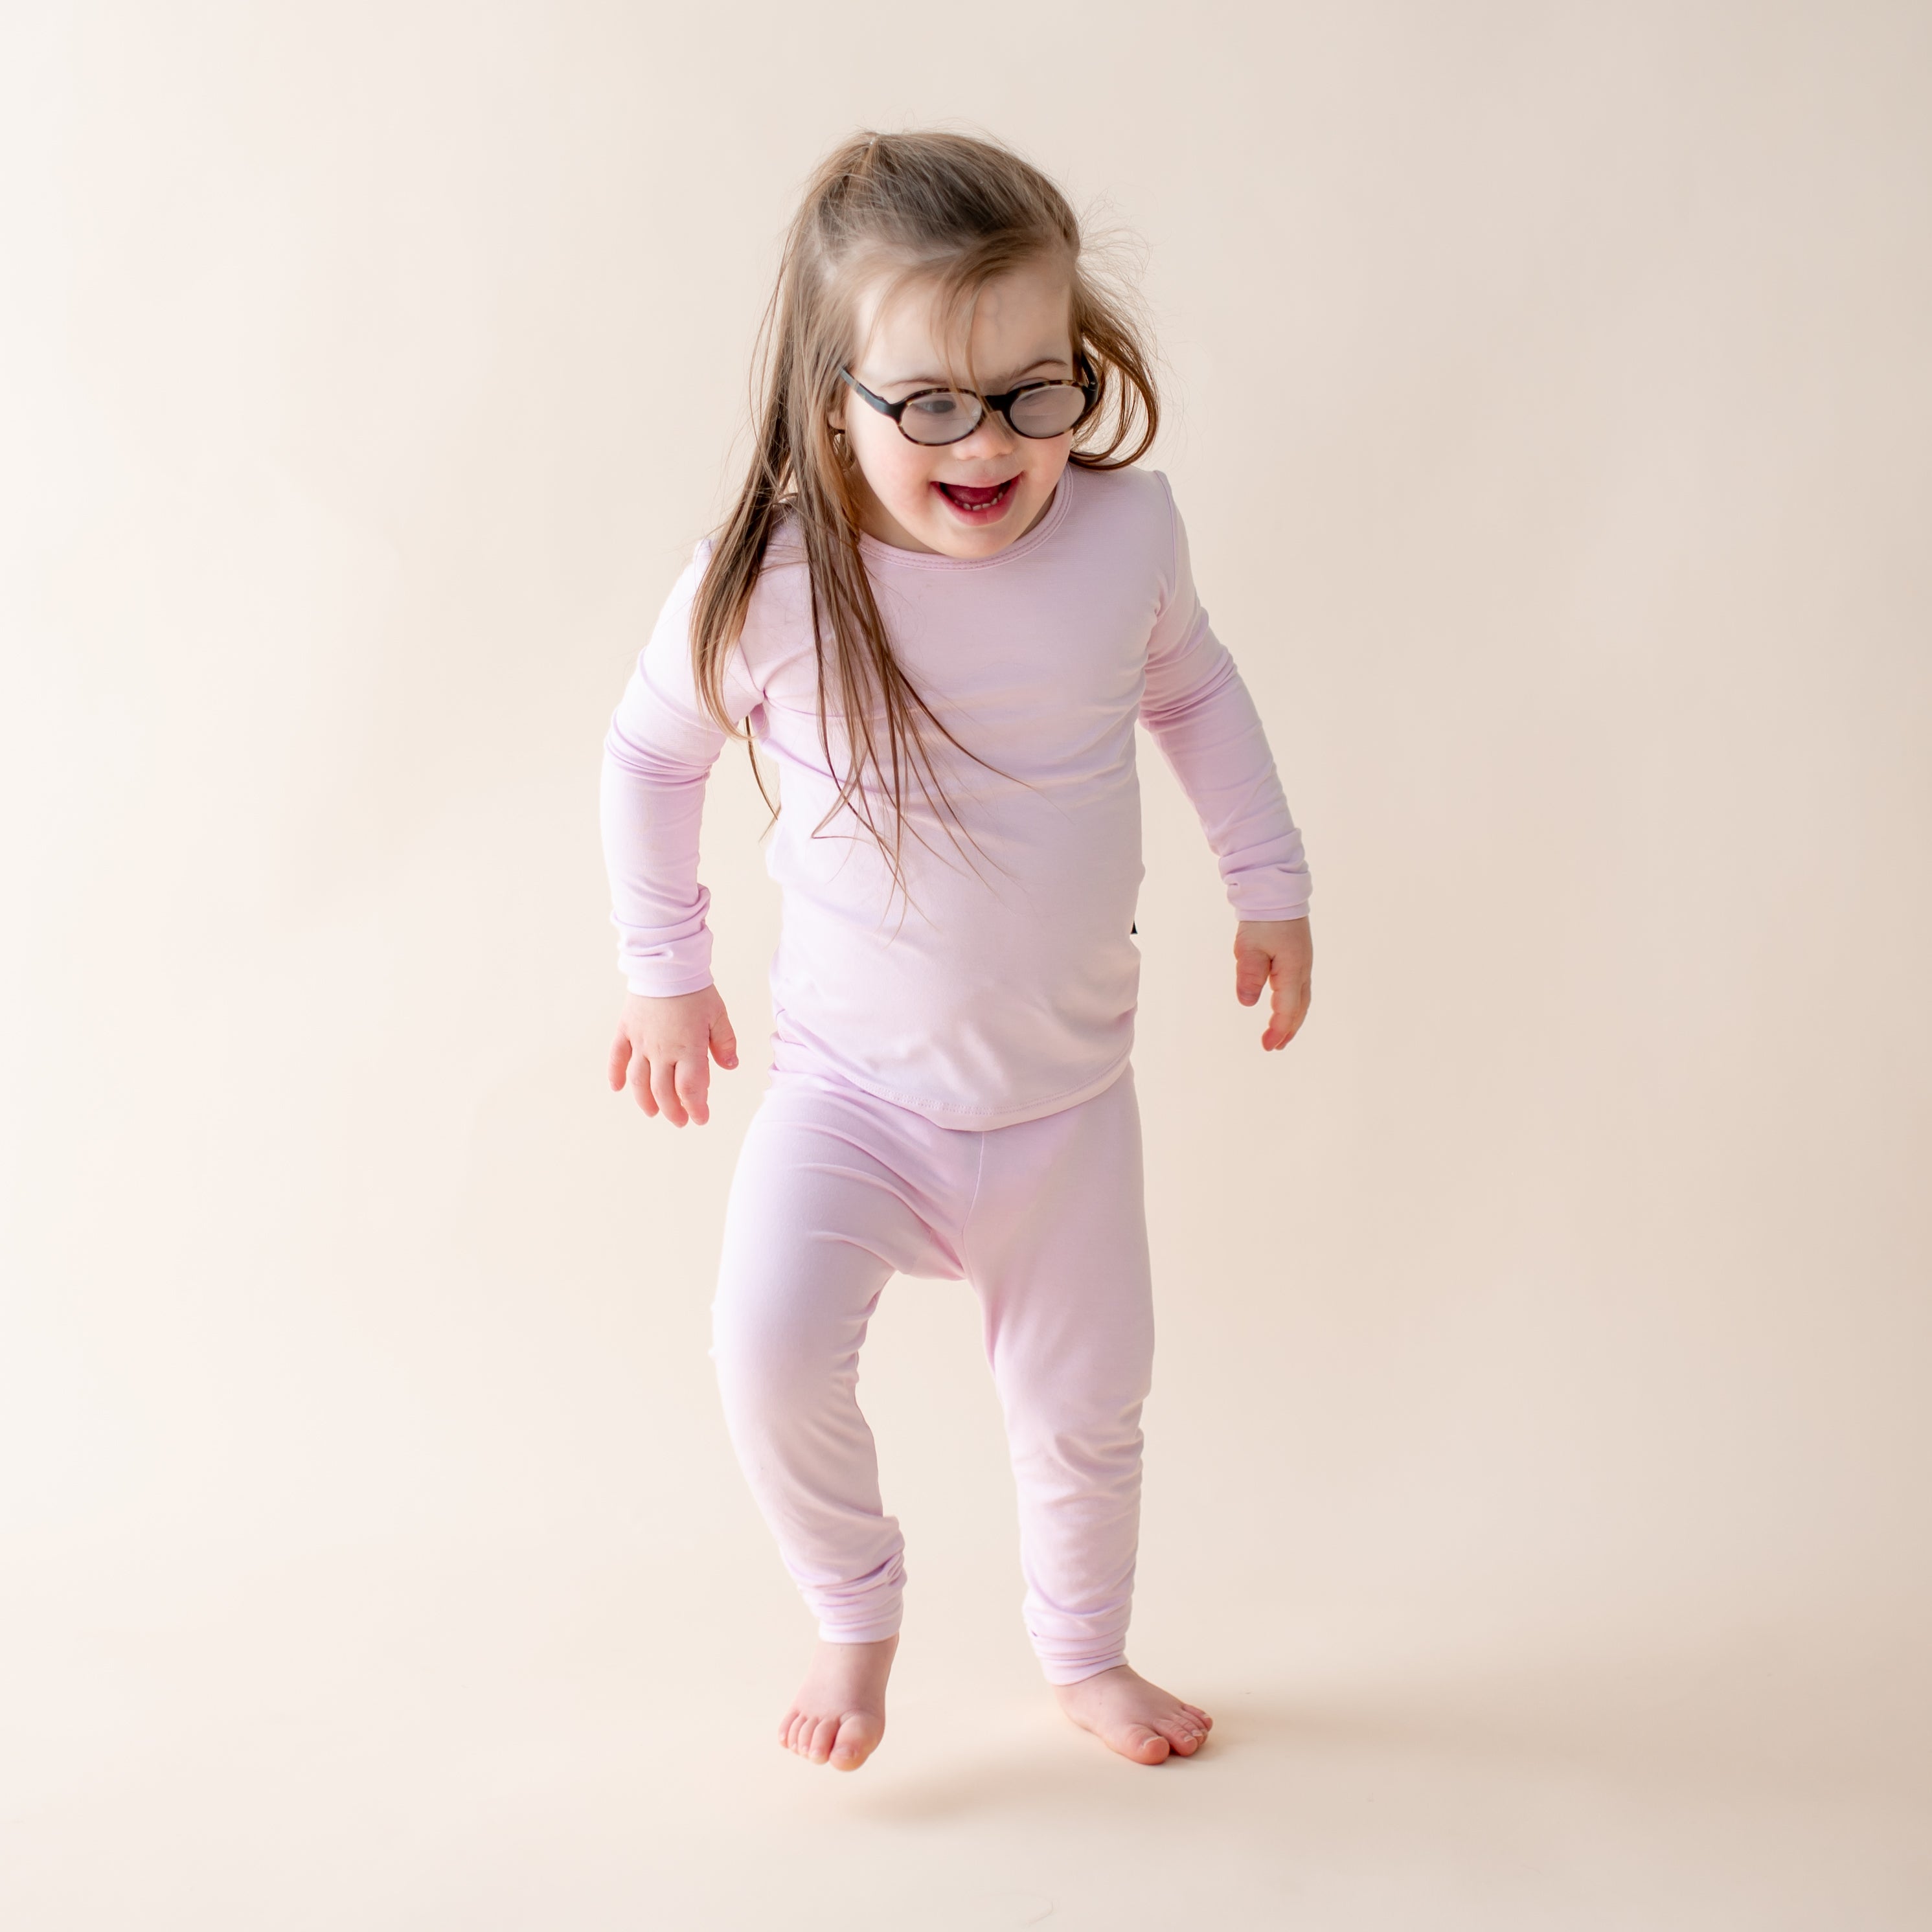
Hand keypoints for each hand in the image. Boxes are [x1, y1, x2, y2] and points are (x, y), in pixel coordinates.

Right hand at [607, 985, 738, 1125]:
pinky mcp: (626, 1030)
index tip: (701, 1118)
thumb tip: (730, 1066)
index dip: (696, 1108)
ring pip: (639, 1080)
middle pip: (663, 1091)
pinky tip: (616, 1088)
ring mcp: (641, 1041)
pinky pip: (617, 1056)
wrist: (666, 964)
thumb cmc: (696, 990)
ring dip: (645, 1100)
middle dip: (673, 1110)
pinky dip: (615, 1074)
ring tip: (652, 1112)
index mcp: (688, 1047)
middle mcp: (662, 1050)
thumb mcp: (719, 1015)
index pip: (691, 1088)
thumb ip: (725, 1043)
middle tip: (680, 1120)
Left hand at [1233, 917, 1311, 1051]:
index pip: (1286, 1009)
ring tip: (1282, 1032)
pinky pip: (1298, 986)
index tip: (1267, 1046)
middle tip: (1275, 1046)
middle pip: (1298, 1008)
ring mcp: (1302, 962)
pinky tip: (1284, 1003)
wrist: (1276, 891)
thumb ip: (1249, 975)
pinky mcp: (1297, 955)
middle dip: (1288, 1028)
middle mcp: (1302, 969)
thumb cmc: (1262, 918)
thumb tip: (1248, 1002)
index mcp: (1292, 970)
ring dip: (1292, 1017)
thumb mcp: (1249, 948)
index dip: (1277, 1030)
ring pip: (1301, 998)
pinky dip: (1292, 1002)